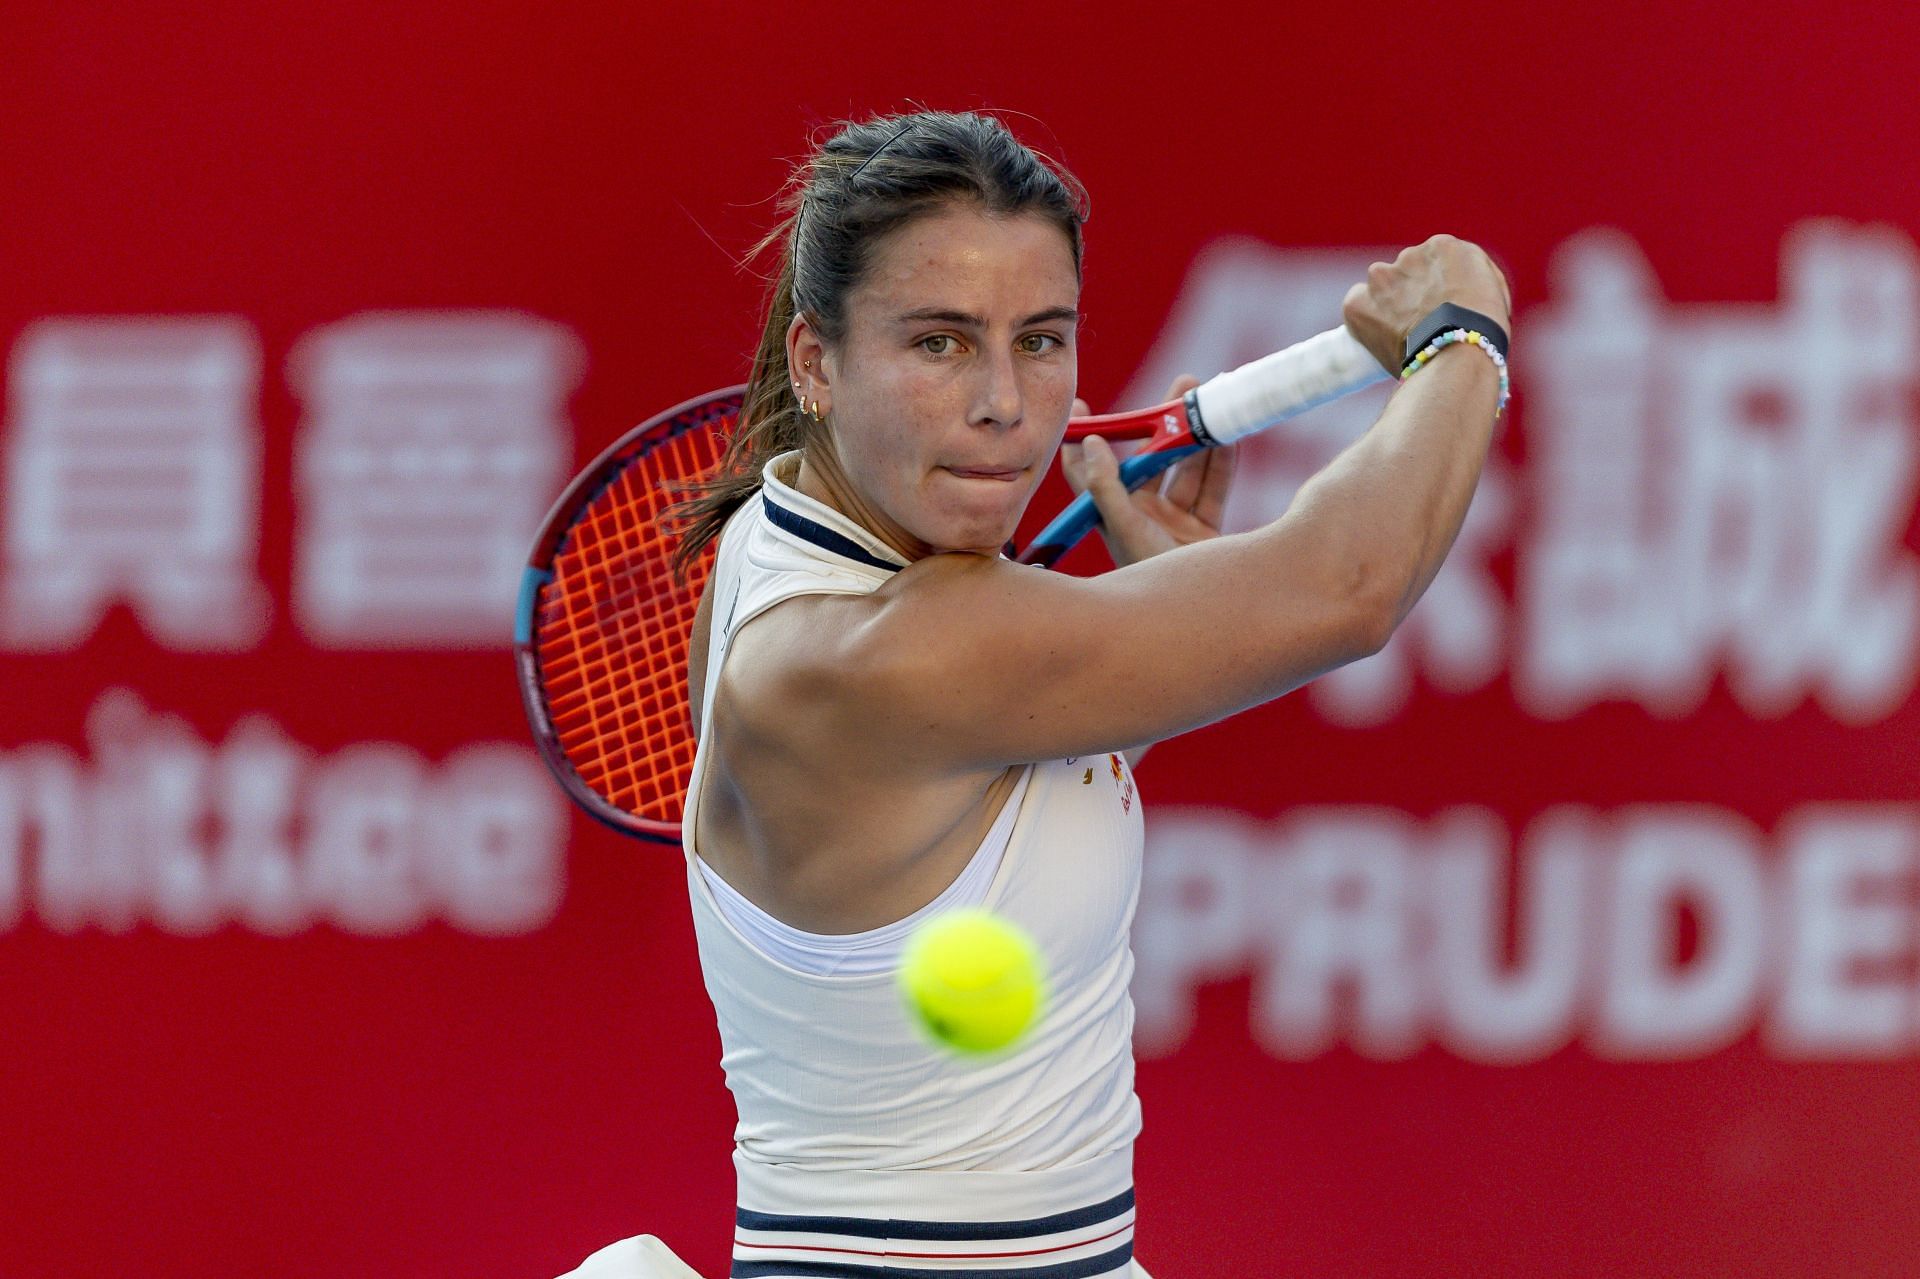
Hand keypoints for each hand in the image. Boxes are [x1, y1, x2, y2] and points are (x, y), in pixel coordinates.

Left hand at [1058, 374, 1238, 567]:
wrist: (1203, 621)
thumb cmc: (1150, 582)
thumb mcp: (1125, 531)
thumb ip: (1106, 488)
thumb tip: (1092, 442)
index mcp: (1112, 517)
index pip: (1090, 473)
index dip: (1085, 440)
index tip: (1081, 407)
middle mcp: (1142, 517)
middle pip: (1151, 459)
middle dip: (1165, 422)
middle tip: (1183, 384)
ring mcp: (1176, 523)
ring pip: (1188, 467)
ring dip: (1199, 434)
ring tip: (1210, 397)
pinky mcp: (1205, 530)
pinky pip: (1215, 487)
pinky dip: (1225, 460)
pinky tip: (1231, 433)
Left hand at [1342, 234, 1511, 373]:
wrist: (1458, 356)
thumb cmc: (1483, 333)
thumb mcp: (1492, 293)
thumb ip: (1470, 280)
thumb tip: (1459, 286)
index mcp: (1445, 247)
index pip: (1434, 265)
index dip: (1437, 290)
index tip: (1440, 310)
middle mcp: (1410, 254)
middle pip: (1406, 275)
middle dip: (1412, 297)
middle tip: (1422, 327)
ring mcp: (1381, 277)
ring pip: (1380, 290)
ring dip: (1388, 307)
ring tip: (1403, 336)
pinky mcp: (1359, 302)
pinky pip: (1357, 306)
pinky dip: (1365, 321)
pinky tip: (1382, 338)